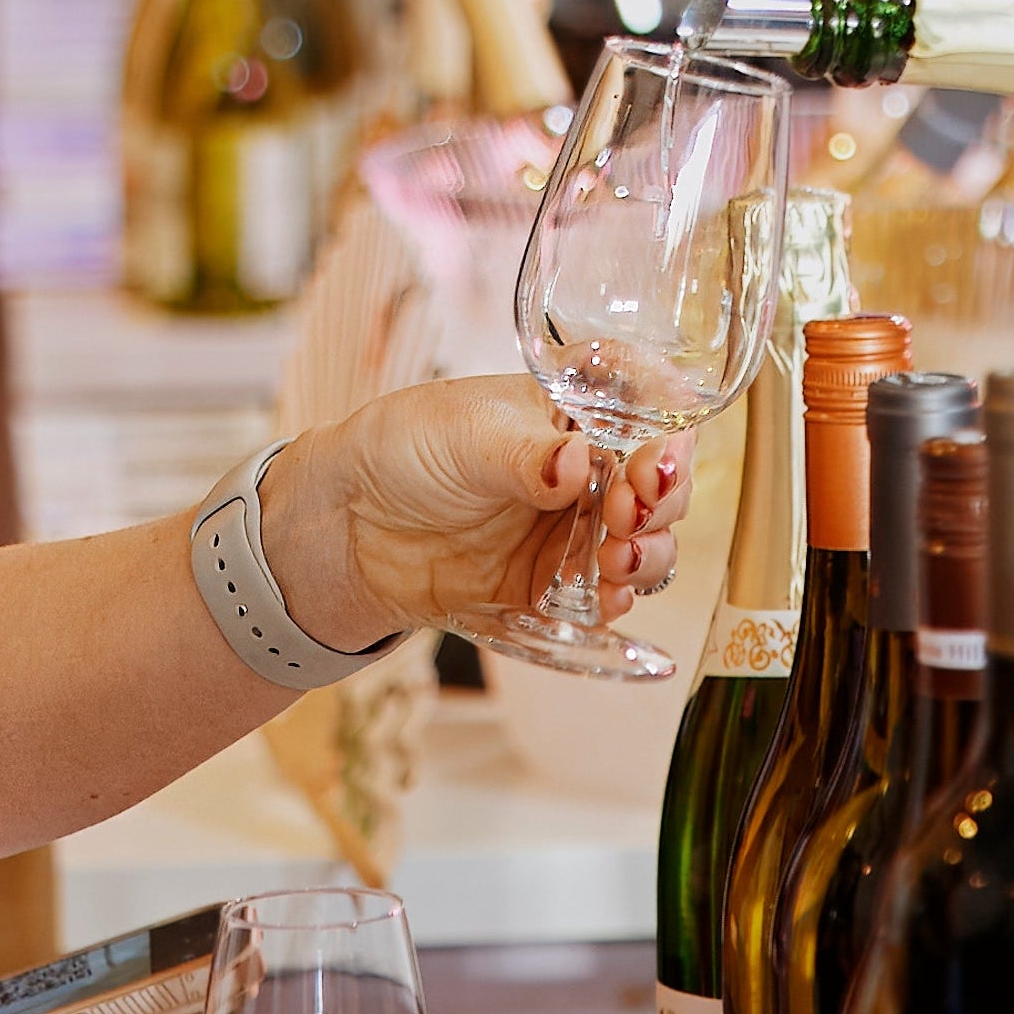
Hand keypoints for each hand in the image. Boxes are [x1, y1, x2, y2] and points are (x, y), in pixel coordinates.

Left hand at [258, 378, 696, 652]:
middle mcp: (589, 469)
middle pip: (663, 484)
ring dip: (648, 556)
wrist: (341, 528)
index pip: (653, 409)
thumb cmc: (402, 449)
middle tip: (631, 515)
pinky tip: (607, 602)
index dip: (672, 435)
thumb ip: (524, 454)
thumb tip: (573, 463)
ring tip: (618, 563)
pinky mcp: (553, 584)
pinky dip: (615, 603)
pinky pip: (603, 598)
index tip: (657, 463)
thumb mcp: (463, 435)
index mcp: (576, 411)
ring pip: (646, 544)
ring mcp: (575, 529)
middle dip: (663, 504)